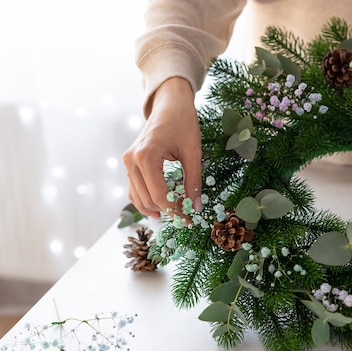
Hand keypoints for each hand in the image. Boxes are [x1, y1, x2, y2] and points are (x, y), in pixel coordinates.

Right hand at [123, 77, 202, 218]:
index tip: (191, 218)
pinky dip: (147, 200)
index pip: (159, 195)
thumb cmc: (183, 123)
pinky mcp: (129, 164)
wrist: (169, 104)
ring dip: (156, 209)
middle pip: (147, 199)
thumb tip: (196, 207)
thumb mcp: (193, 152)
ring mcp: (127, 162)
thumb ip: (194, 181)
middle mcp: (131, 161)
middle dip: (168, 211)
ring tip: (177, 213)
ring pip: (138, 198)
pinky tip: (163, 206)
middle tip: (187, 216)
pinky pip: (134, 190)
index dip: (176, 211)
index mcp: (146, 156)